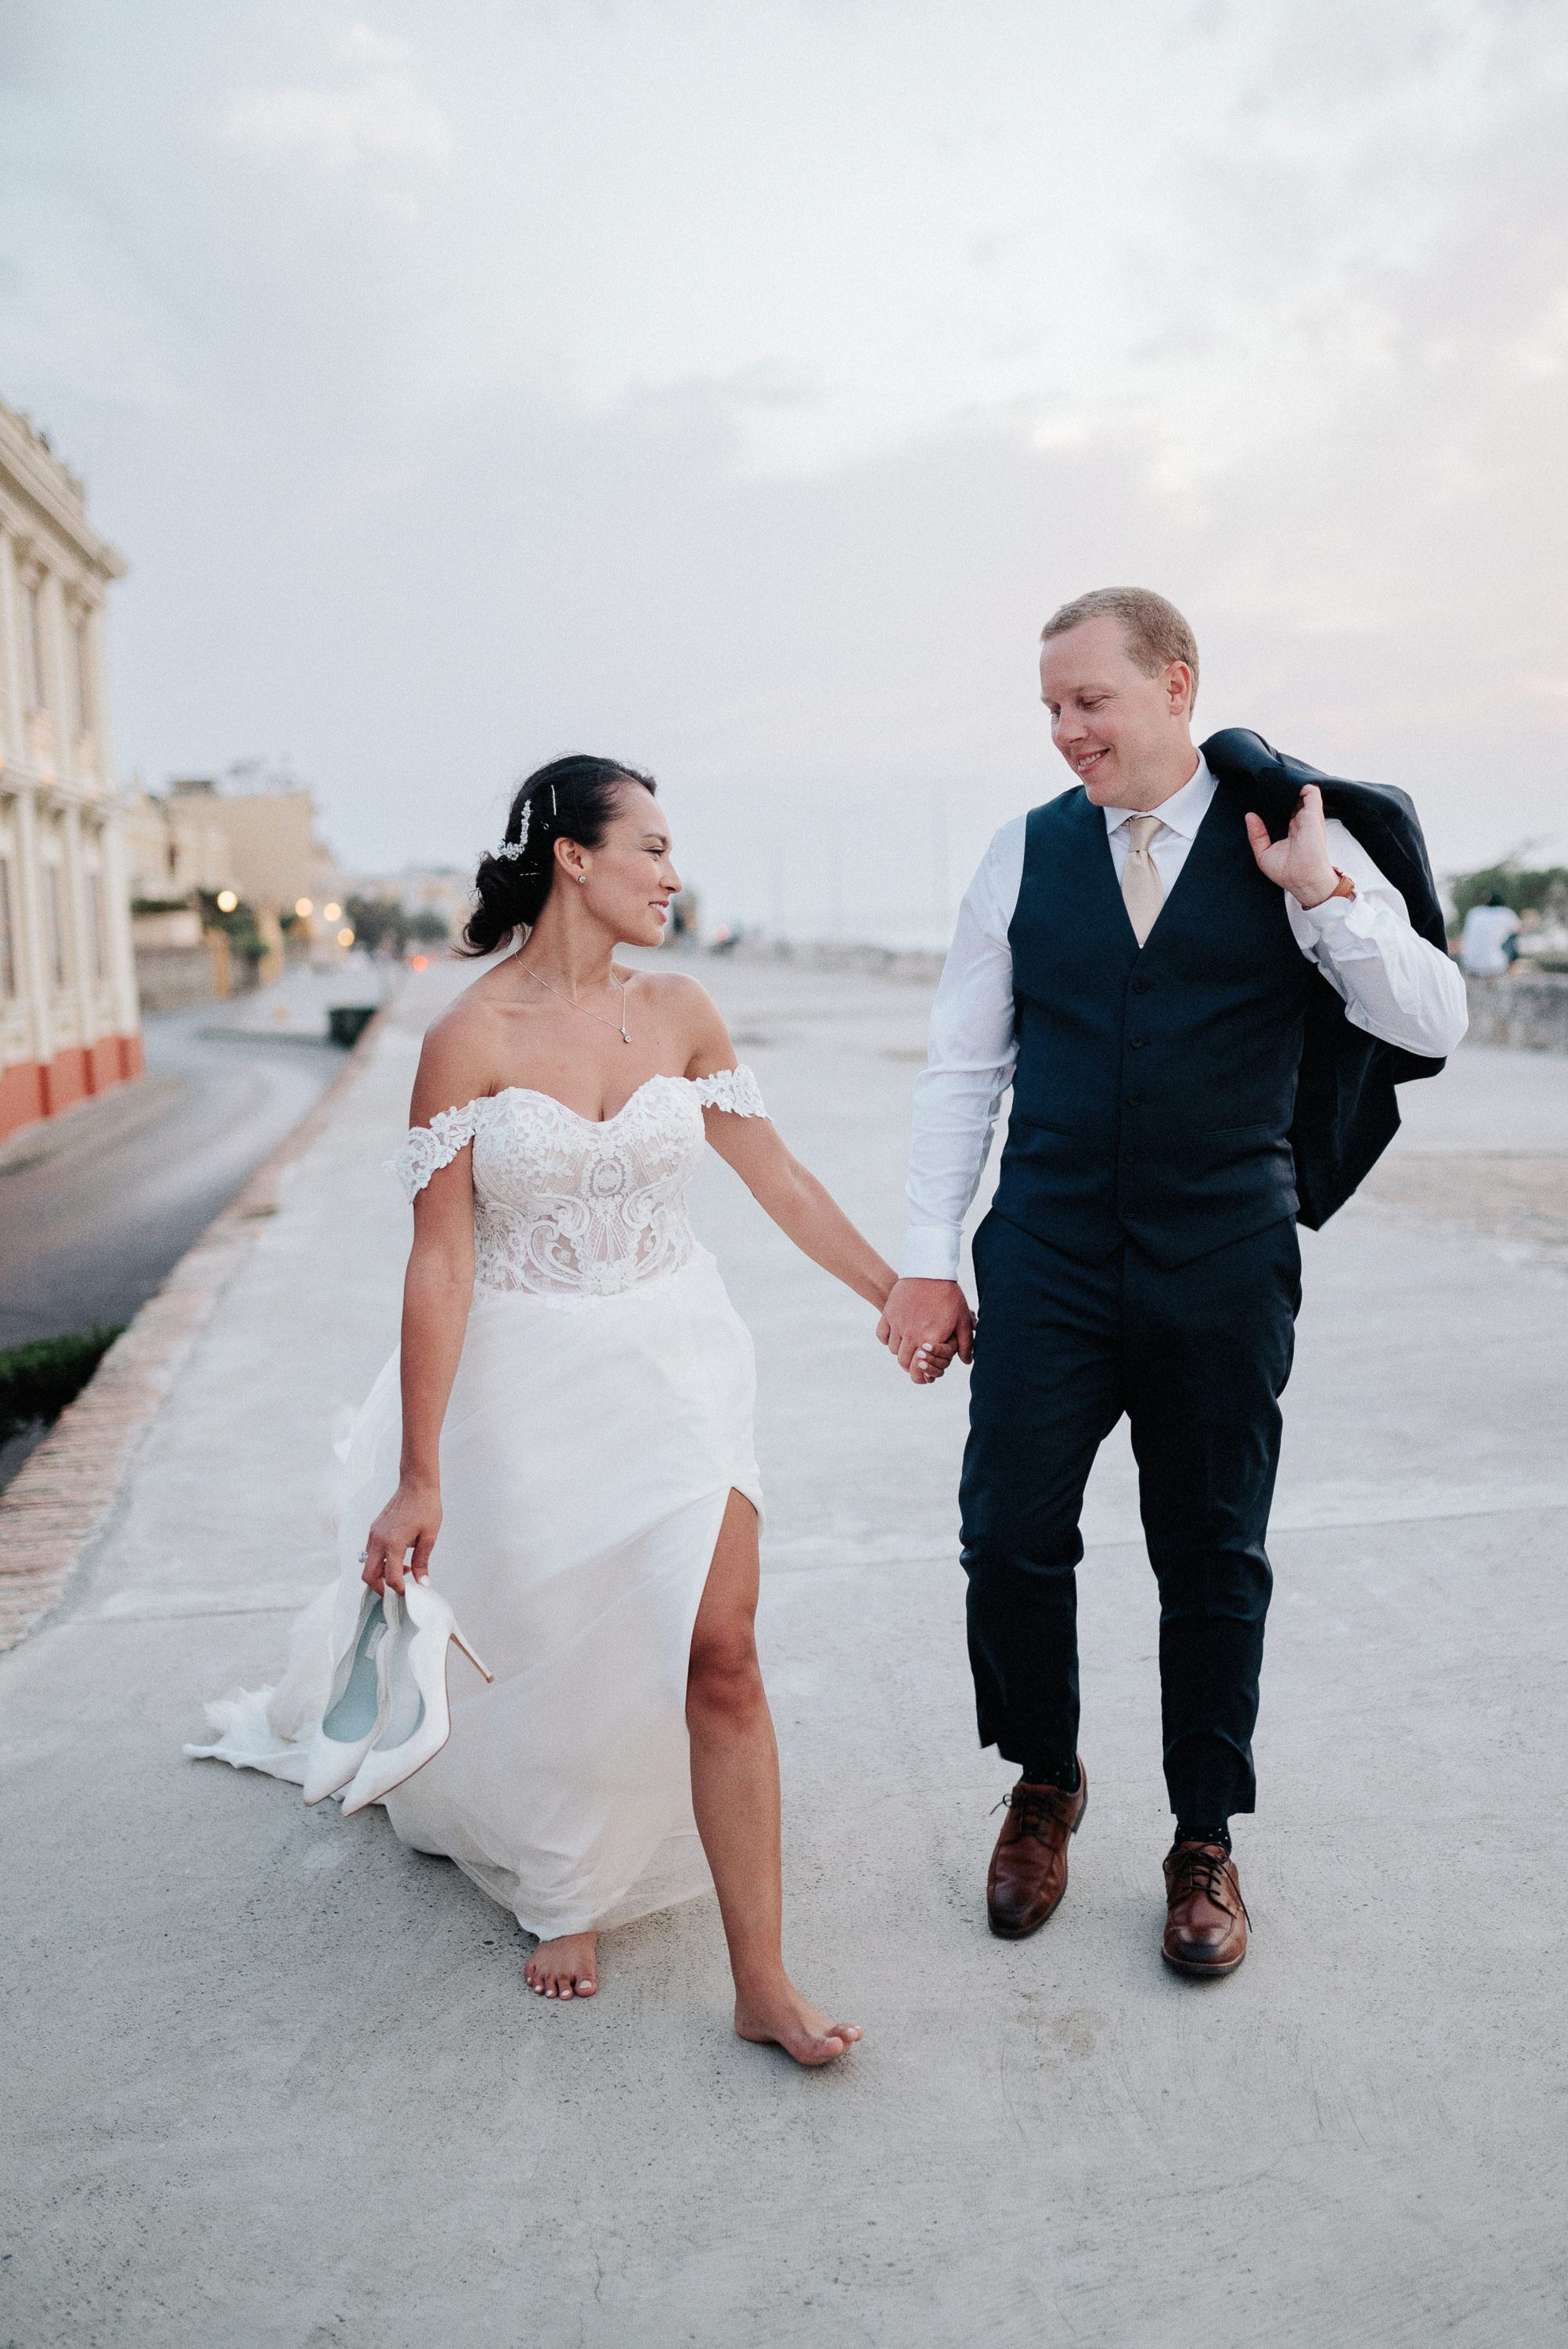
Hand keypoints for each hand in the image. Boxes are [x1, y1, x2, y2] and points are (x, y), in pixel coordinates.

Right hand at [362, 1479, 439, 1593]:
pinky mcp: (374, 1529)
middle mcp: (378, 1540)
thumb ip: (421, 1562)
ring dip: (380, 1573)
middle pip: (368, 1575)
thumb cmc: (425, 1507)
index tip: (407, 1593)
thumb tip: (422, 1583)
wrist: (416, 1485)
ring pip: (367, 1564)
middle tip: (396, 1590)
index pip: (390, 1578)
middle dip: (380, 1588)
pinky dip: (379, 1560)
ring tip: (401, 1570)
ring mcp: (374, 1534)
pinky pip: (370, 1551)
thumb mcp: (429, 1537)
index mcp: (393, 1544)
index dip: (398, 1590)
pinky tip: (397, 1557)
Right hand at [877, 1277, 974, 1383]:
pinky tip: (898, 1334)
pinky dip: (888, 1339)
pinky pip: (882, 1336)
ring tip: (911, 1344)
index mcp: (930, 1340)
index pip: (919, 1371)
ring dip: (902, 1351)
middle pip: (904, 1363)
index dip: (921, 1376)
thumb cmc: (949, 1295)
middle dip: (912, 1365)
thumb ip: (965, 1343)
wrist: (930, 1269)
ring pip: (894, 1351)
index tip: (924, 1374)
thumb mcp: (962, 1318)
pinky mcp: (888, 1314)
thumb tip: (966, 1362)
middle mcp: (911, 1335)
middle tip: (918, 1360)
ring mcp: (898, 1324)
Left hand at [1244, 785, 1339, 907]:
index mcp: (1294, 828)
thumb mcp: (1263, 853)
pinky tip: (1285, 780)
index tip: (1264, 790)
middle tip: (1267, 779)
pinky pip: (1310, 790)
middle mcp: (1303, 820)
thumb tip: (1249, 816)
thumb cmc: (1287, 871)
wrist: (1303, 879)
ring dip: (1290, 783)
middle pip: (1294, 797)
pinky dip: (1299, 783)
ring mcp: (1309, 816)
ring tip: (1275, 776)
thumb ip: (1256, 835)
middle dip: (1282, 788)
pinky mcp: (1314, 813)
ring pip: (1302, 790)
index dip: (1276, 798)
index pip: (1286, 807)